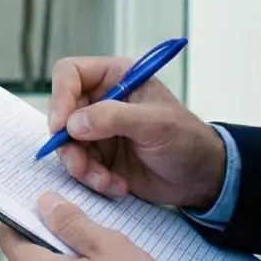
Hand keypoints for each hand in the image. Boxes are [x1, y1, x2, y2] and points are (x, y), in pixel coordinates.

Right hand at [47, 55, 226, 210]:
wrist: (201, 178)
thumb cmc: (186, 139)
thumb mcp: (154, 123)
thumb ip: (113, 118)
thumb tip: (73, 123)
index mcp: (116, 78)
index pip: (70, 74)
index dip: (60, 96)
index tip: (61, 125)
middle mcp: (102, 101)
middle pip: (62, 113)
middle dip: (68, 142)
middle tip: (79, 164)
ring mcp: (99, 130)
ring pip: (67, 144)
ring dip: (81, 166)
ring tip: (104, 180)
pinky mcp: (100, 157)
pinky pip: (80, 167)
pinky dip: (94, 180)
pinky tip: (117, 186)